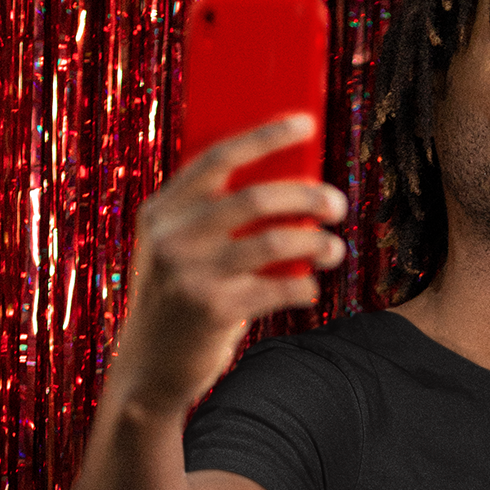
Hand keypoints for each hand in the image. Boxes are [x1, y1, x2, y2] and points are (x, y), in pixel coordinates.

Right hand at [106, 115, 346, 421]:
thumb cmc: (181, 302)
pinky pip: (280, 287)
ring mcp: (191, 273)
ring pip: (275, 241)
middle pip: (256, 198)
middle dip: (308, 195)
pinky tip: (310, 288)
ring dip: (317, 242)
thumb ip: (214, 221)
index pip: (218, 158)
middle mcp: (172, 236)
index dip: (265, 136)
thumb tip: (292, 188)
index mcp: (162, 211)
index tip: (306, 122)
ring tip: (335, 248)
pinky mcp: (213, 310)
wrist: (151, 368)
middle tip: (338, 203)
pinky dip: (305, 285)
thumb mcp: (180, 252)